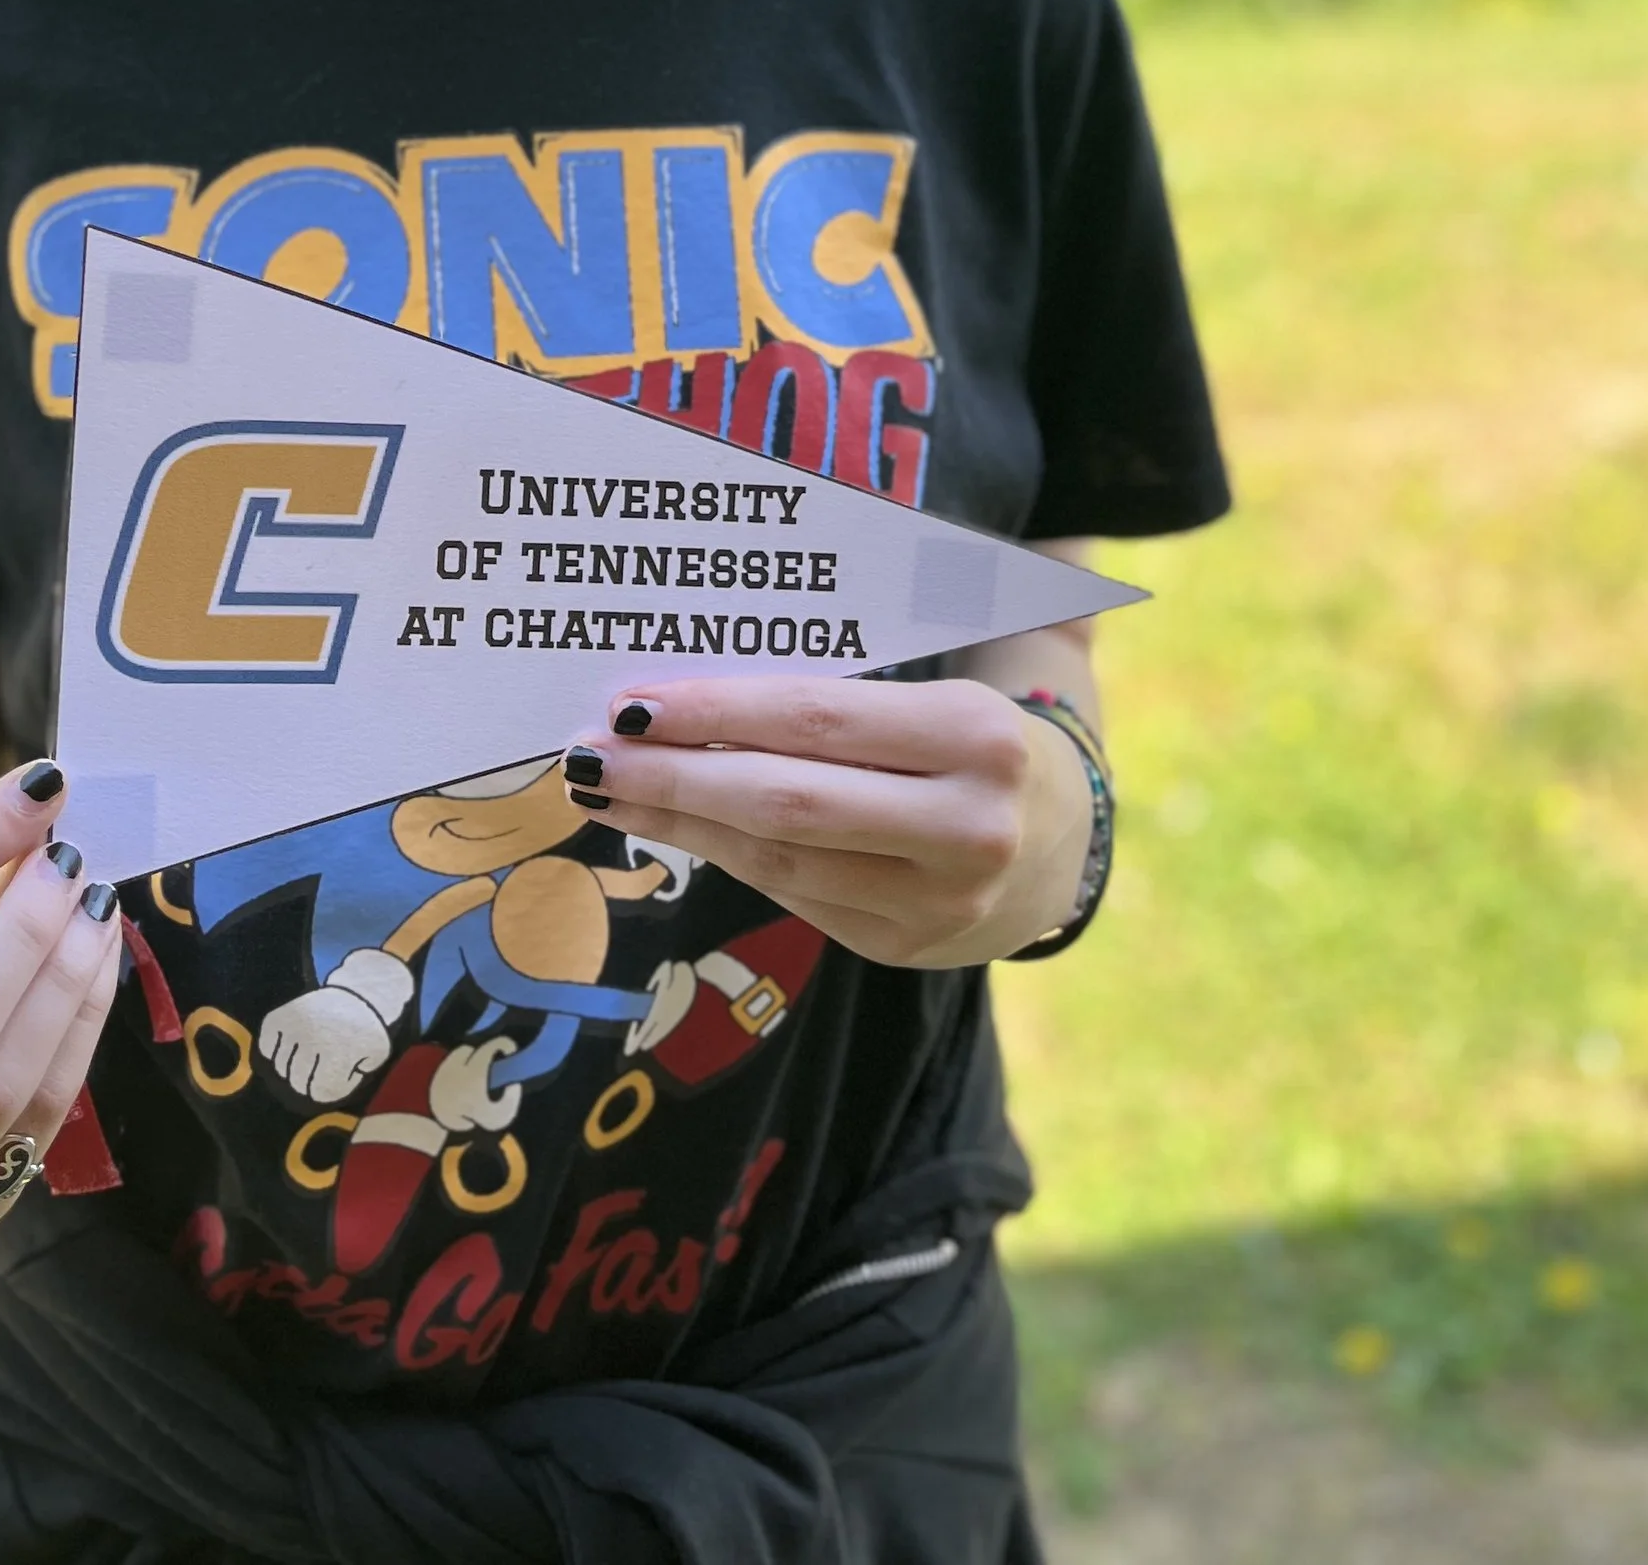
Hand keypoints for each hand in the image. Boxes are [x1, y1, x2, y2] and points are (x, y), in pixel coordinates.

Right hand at [259, 947, 412, 1100]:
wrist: (358, 997)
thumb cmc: (365, 1035)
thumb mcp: (371, 1060)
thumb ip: (349, 1082)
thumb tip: (320, 1096)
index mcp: (338, 1050)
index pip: (319, 1091)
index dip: (325, 1092)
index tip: (332, 1082)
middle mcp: (313, 1038)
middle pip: (297, 1082)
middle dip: (308, 1085)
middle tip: (317, 1074)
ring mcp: (293, 1025)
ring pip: (281, 1068)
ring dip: (291, 1070)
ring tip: (305, 1063)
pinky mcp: (279, 1016)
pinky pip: (266, 1047)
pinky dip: (273, 1053)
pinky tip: (288, 1051)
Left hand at [564, 678, 1092, 969]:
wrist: (1058, 840)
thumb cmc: (966, 740)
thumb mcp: (926, 696)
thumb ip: (826, 700)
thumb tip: (680, 698)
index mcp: (974, 736)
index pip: (817, 718)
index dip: (715, 712)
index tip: (630, 703)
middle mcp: (967, 828)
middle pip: (787, 801)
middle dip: (673, 778)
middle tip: (589, 757)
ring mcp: (939, 904)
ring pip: (779, 859)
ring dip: (680, 824)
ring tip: (609, 792)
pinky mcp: (905, 949)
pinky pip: (794, 894)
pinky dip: (726, 855)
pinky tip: (675, 826)